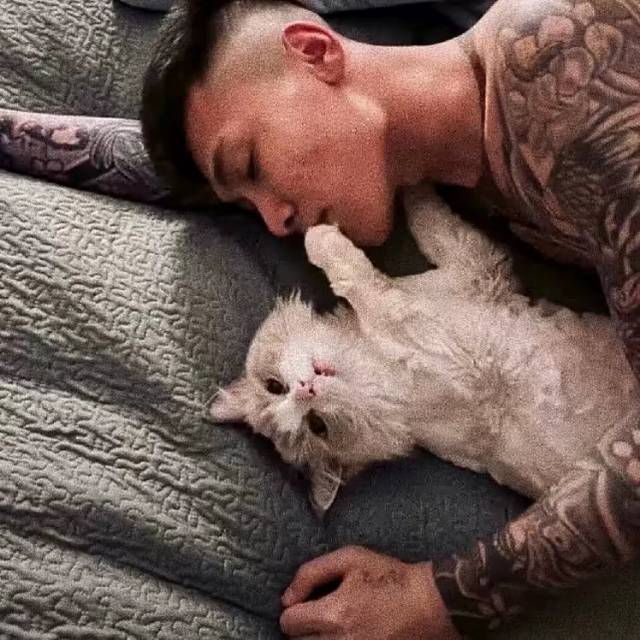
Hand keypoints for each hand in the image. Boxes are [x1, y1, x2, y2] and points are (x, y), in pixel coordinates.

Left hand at [280, 545, 461, 639]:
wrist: (428, 604)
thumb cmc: (388, 577)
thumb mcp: (350, 558)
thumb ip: (311, 573)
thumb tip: (286, 599)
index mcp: (336, 614)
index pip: (289, 623)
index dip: (294, 610)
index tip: (307, 603)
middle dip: (304, 628)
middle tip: (321, 615)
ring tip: (333, 626)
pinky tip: (344, 634)